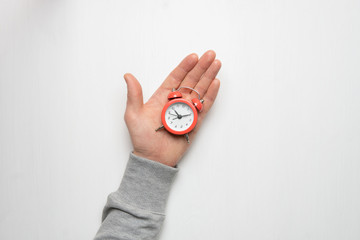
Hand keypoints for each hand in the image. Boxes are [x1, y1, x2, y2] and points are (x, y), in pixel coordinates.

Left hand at [124, 50, 220, 166]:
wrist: (154, 158)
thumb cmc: (142, 138)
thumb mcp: (133, 115)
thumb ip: (134, 95)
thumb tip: (128, 75)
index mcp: (162, 97)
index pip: (176, 77)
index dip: (185, 66)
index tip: (193, 56)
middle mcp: (176, 102)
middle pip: (191, 80)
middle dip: (201, 67)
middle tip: (210, 54)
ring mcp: (187, 111)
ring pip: (200, 90)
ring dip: (208, 77)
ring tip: (216, 64)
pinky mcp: (195, 122)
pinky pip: (205, 106)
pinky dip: (211, 95)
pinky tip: (215, 83)